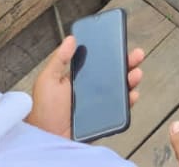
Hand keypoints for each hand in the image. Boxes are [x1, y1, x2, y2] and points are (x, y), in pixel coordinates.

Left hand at [25, 35, 147, 138]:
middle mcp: (90, 91)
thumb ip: (59, 59)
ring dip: (130, 80)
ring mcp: (98, 105)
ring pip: (119, 90)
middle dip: (127, 63)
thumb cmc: (42, 112)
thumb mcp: (47, 80)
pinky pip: (120, 109)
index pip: (98, 62)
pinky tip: (131, 95)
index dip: (111, 52)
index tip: (120, 42)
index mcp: (78, 79)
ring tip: (135, 74)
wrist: (46, 140)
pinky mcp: (104, 119)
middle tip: (136, 55)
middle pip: (113, 74)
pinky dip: (129, 101)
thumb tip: (71, 39)